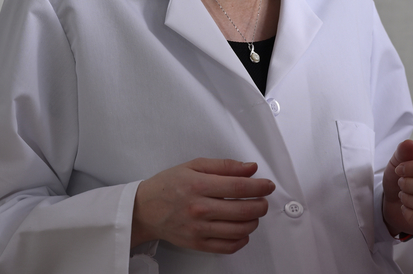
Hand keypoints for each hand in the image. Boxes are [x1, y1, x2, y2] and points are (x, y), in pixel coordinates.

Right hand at [131, 158, 275, 252]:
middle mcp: (199, 208)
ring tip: (252, 214)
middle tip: (263, 200)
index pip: (239, 187)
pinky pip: (227, 247)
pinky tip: (242, 231)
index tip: (268, 186)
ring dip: (254, 222)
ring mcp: (198, 229)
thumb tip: (250, 168)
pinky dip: (242, 240)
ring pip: (239, 230)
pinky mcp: (197, 243)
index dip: (260, 187)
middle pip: (243, 210)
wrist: (144, 209)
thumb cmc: (168, 185)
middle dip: (261, 205)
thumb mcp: (194, 165)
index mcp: (199, 185)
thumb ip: (224, 166)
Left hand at [382, 140, 412, 236]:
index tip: (399, 169)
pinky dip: (411, 216)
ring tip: (402, 196)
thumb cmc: (400, 179)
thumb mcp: (398, 163)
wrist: (392, 202)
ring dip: (410, 201)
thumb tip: (410, 143)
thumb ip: (403, 153)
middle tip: (400, 184)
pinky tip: (405, 209)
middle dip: (410, 186)